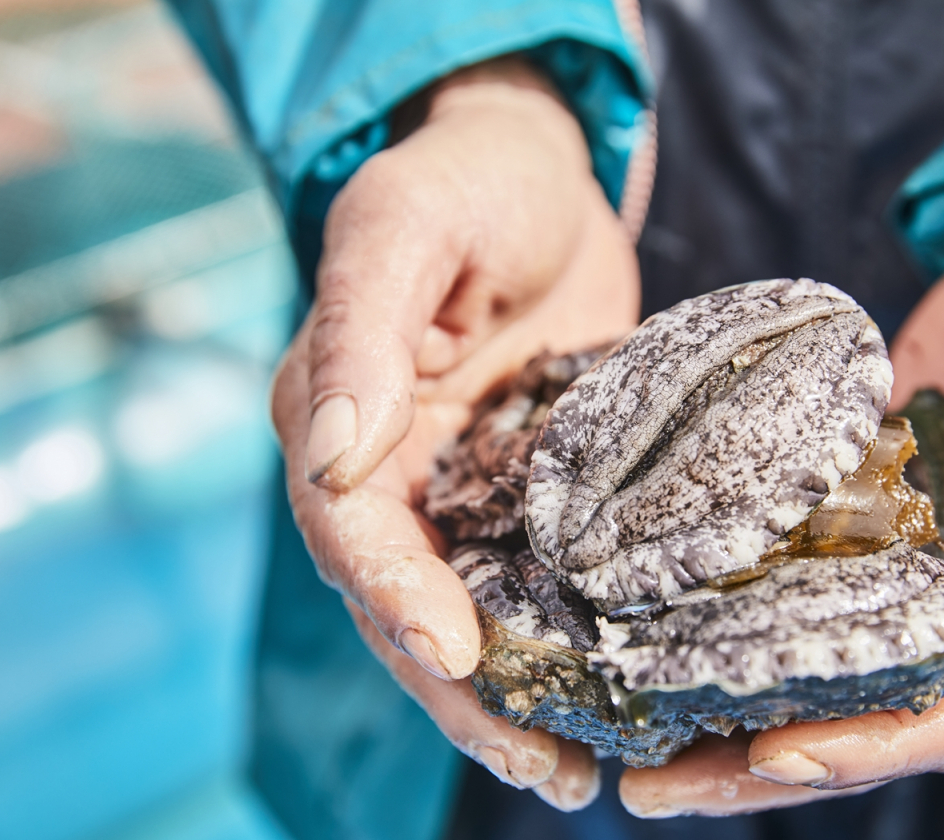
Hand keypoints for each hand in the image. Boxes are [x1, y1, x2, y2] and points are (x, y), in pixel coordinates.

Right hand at [270, 57, 639, 808]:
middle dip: (459, 690)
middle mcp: (388, 469)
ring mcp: (458, 487)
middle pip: (405, 603)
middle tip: (537, 764)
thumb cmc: (467, 180)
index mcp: (337, 415)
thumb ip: (359, 332)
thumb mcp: (404, 227)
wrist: (539, 171)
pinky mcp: (526, 489)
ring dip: (509, 695)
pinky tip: (612, 692)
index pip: (351, 530)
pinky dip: (561, 640)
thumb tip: (332, 453)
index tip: (457, 654)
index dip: (398, 596)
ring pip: (468, 610)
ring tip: (573, 772)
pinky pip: (535, 577)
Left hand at [619, 193, 943, 815]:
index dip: (865, 749)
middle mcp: (940, 607)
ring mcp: (882, 567)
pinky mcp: (837, 519)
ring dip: (718, 705)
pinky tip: (643, 624)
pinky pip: (774, 580)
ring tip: (624, 733)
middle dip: (753, 761)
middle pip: (850, 715)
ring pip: (798, 662)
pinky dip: (717, 613)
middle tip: (650, 787)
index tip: (773, 757)